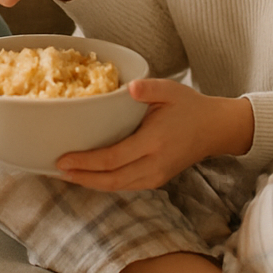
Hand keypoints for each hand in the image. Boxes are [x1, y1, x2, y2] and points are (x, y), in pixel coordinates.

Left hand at [55, 79, 253, 190]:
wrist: (215, 129)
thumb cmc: (190, 107)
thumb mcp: (171, 90)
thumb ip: (150, 88)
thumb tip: (130, 86)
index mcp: (154, 142)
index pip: (113, 158)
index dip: (86, 162)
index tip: (63, 159)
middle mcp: (154, 164)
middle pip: (111, 180)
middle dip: (81, 178)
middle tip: (56, 170)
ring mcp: (157, 176)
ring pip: (118, 187)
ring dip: (90, 183)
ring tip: (67, 175)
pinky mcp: (157, 179)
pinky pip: (126, 186)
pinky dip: (105, 183)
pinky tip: (89, 176)